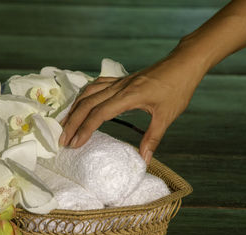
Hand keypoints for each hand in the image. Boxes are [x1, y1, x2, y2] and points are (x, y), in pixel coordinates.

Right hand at [59, 56, 204, 163]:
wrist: (183, 63)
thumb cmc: (178, 88)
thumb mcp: (167, 116)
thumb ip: (152, 138)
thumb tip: (144, 160)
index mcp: (129, 96)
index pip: (99, 114)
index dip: (84, 130)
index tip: (74, 144)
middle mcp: (119, 87)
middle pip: (87, 104)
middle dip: (72, 122)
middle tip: (62, 140)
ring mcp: (118, 81)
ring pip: (88, 93)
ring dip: (74, 108)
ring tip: (65, 123)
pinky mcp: (120, 79)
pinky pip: (95, 85)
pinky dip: (84, 96)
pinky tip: (81, 103)